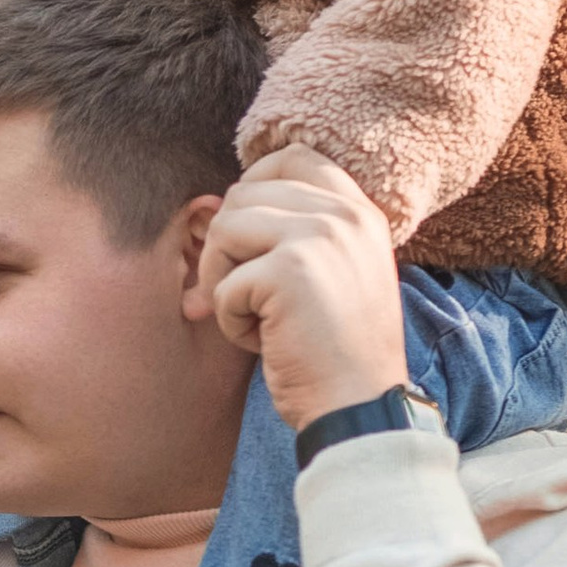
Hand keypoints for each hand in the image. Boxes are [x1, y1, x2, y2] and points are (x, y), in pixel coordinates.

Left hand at [197, 149, 409, 434]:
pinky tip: (266, 342)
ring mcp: (320, 236)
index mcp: (359, 212)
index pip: (292, 158)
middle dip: (227, 250)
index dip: (252, 187)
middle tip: (248, 297)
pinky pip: (224, 283)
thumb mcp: (331, 276)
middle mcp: (345, 215)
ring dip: (224, 282)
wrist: (359, 408)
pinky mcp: (291, 270)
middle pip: (242, 195)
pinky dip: (231, 322)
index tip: (245, 239)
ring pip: (224, 229)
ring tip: (258, 319)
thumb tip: (207, 210)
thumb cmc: (335, 353)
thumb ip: (293, 233)